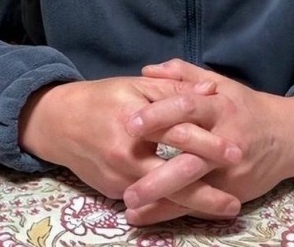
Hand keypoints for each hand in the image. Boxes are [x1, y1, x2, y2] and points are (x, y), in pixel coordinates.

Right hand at [18, 76, 241, 220]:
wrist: (57, 123)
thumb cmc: (102, 98)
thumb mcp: (138, 86)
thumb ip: (174, 89)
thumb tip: (211, 91)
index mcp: (135, 122)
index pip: (177, 134)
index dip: (208, 144)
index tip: (236, 153)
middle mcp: (125, 155)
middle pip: (172, 181)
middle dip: (206, 194)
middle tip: (235, 202)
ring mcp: (117, 178)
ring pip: (161, 197)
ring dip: (193, 204)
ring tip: (223, 208)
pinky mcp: (111, 192)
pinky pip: (146, 199)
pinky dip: (170, 202)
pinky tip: (193, 204)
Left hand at [123, 59, 293, 224]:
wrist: (289, 137)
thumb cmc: (246, 107)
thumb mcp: (220, 84)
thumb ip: (184, 76)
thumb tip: (146, 71)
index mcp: (219, 106)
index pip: (187, 107)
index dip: (158, 114)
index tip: (129, 122)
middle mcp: (226, 139)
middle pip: (190, 154)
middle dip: (157, 167)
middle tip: (124, 171)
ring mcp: (230, 170)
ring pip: (193, 185)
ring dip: (160, 196)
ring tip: (129, 203)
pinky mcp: (232, 193)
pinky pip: (197, 205)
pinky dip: (170, 212)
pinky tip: (144, 217)